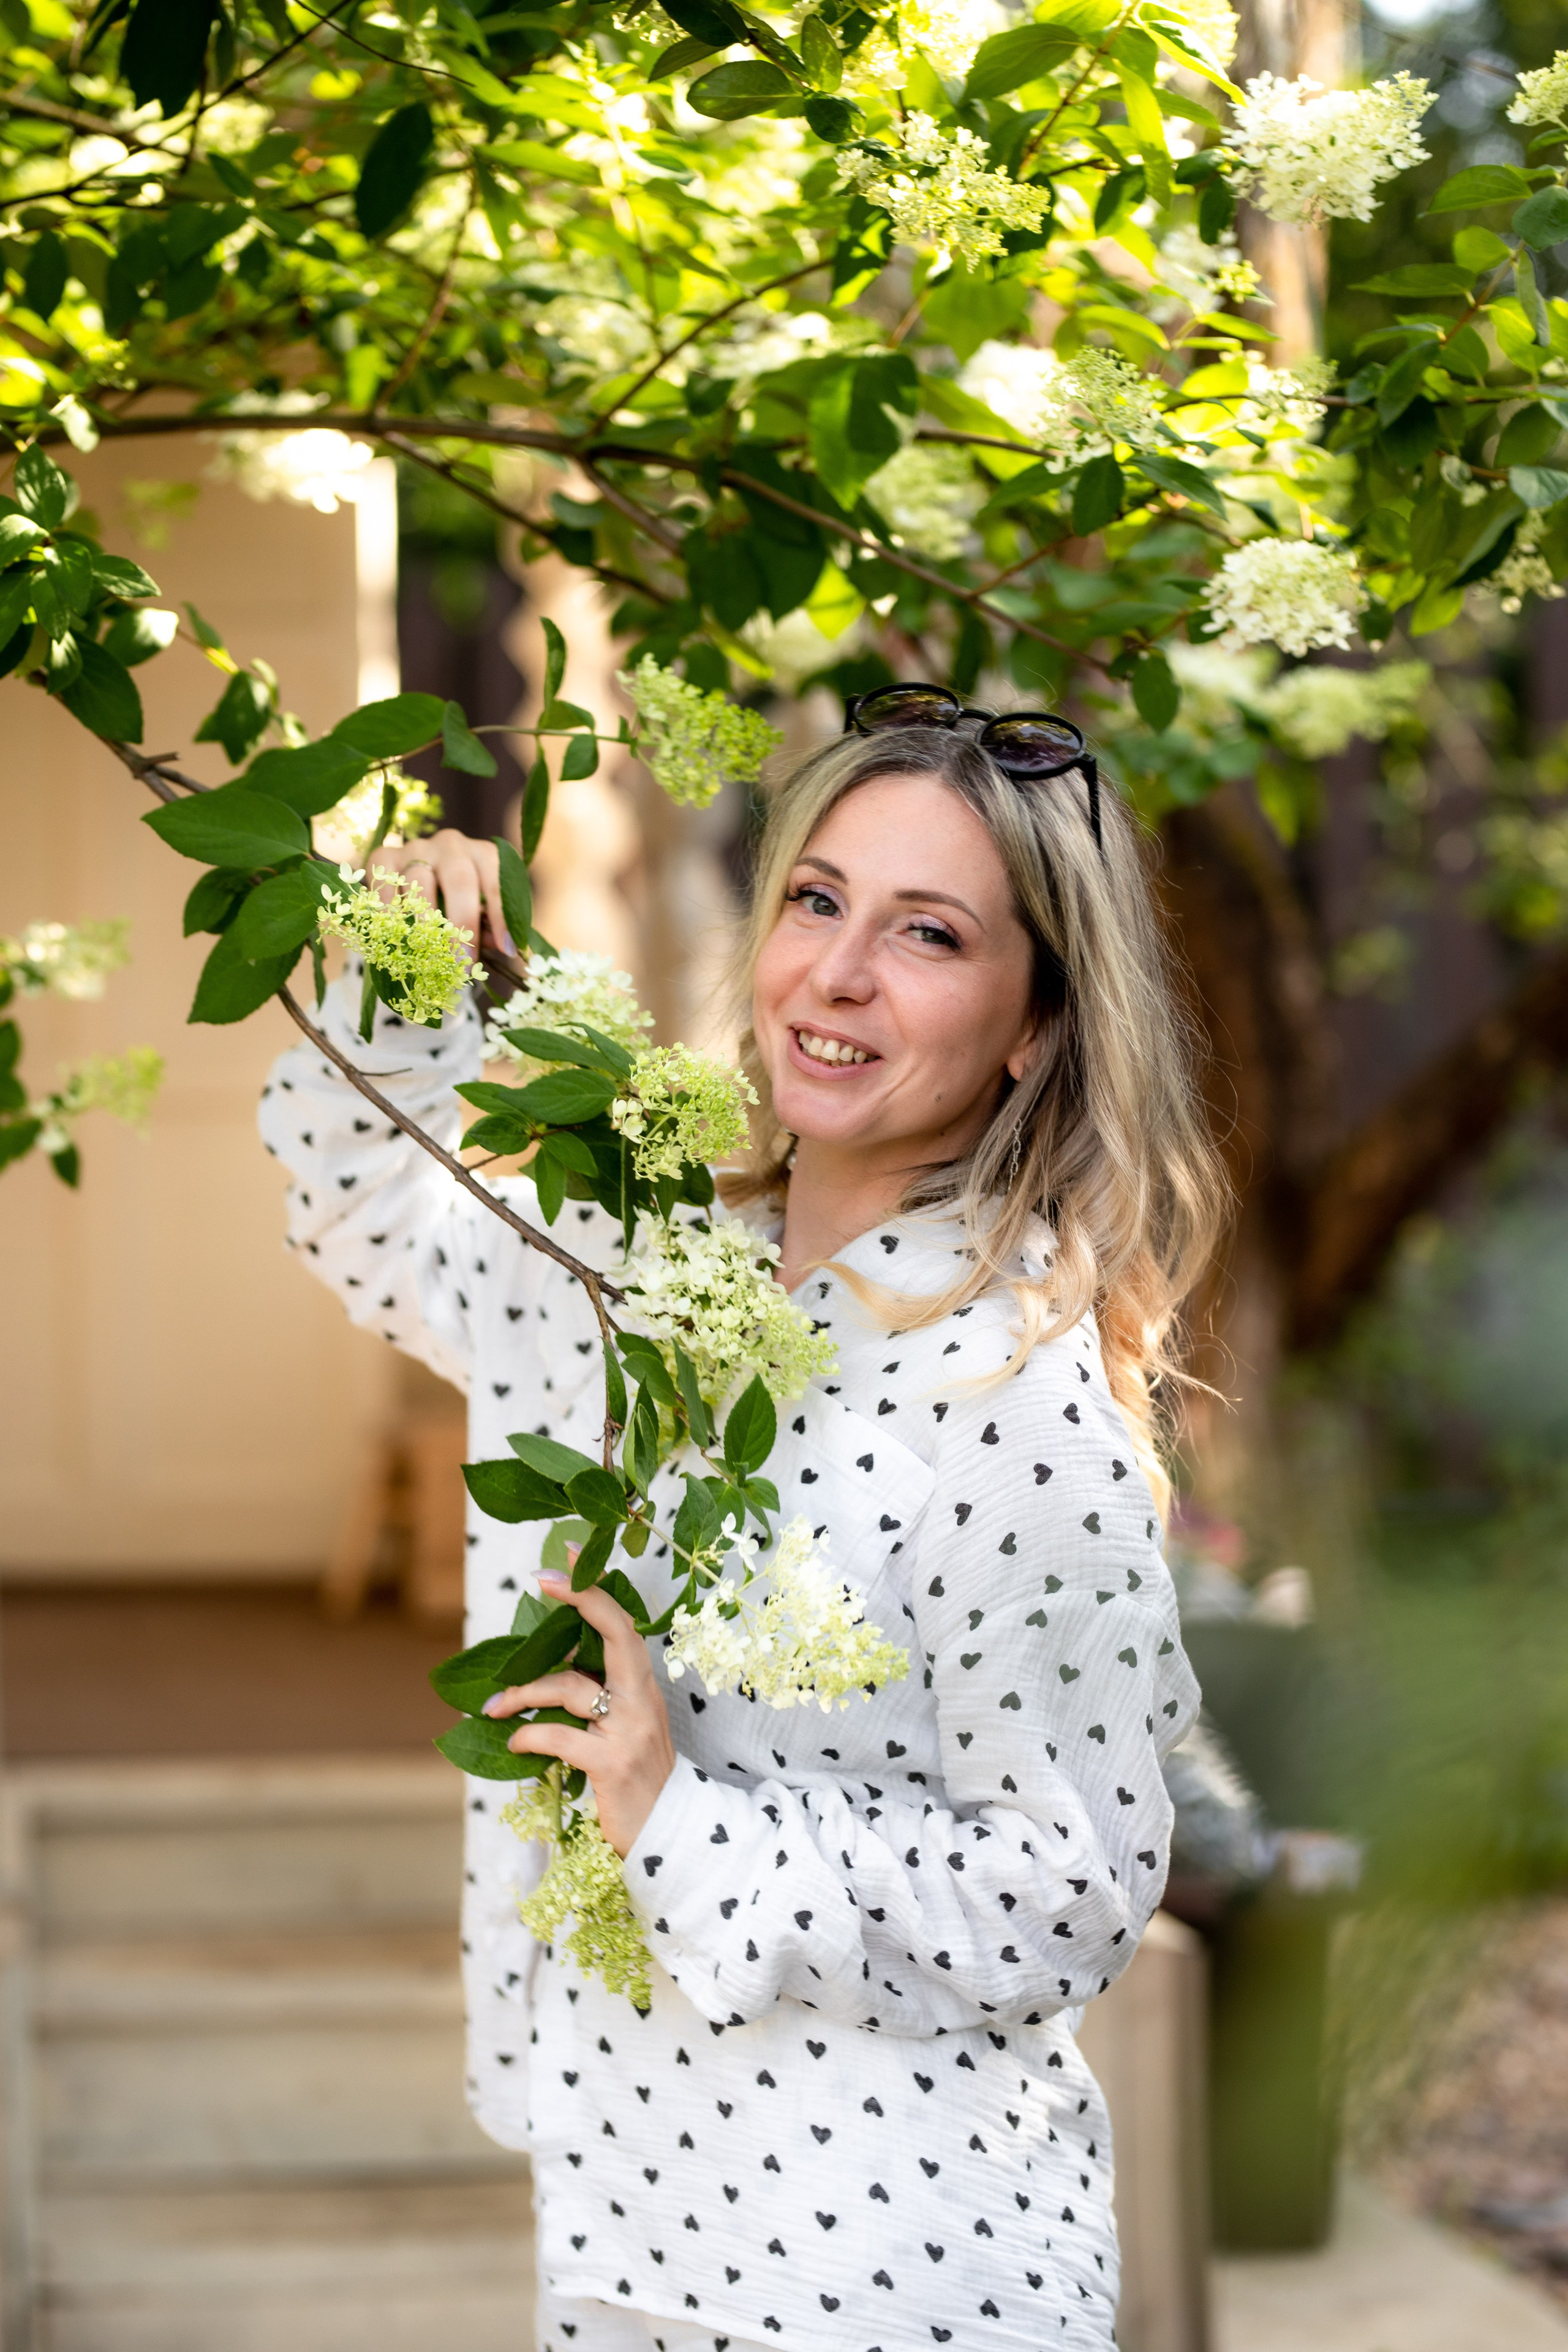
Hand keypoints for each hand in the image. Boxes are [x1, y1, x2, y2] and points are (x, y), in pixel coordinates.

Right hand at [367, 829, 512, 964]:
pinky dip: (389, 909)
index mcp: (482, 854)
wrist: (413, 872)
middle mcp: (451, 845)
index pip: (497, 882)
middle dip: (462, 921)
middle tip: (463, 957)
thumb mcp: (479, 907)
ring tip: (428, 951)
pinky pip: (385, 880)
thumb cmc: (456, 897)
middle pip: (459, 878)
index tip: (505, 947)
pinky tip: (394, 933)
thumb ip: (489, 924)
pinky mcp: (384, 855)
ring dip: (424, 921)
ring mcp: (416, 848)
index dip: (501, 916)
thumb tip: (500, 946)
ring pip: (420, 881)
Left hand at [481, 1570, 676, 1857]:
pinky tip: (514, 1741)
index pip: (624, 1625)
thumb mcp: (620, 1727)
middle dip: (579, 1600)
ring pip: (569, 1688)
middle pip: (615, 1633)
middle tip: (540, 1581)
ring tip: (493, 1709)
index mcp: (644, 1686)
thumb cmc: (634, 1777)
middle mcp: (643, 1699)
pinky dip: (528, 1734)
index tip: (565, 1560)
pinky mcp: (611, 1764)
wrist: (667, 1835)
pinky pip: (558, 1736)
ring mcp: (630, 1730)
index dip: (594, 1591)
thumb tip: (542, 1669)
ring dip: (522, 1693)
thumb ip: (593, 1695)